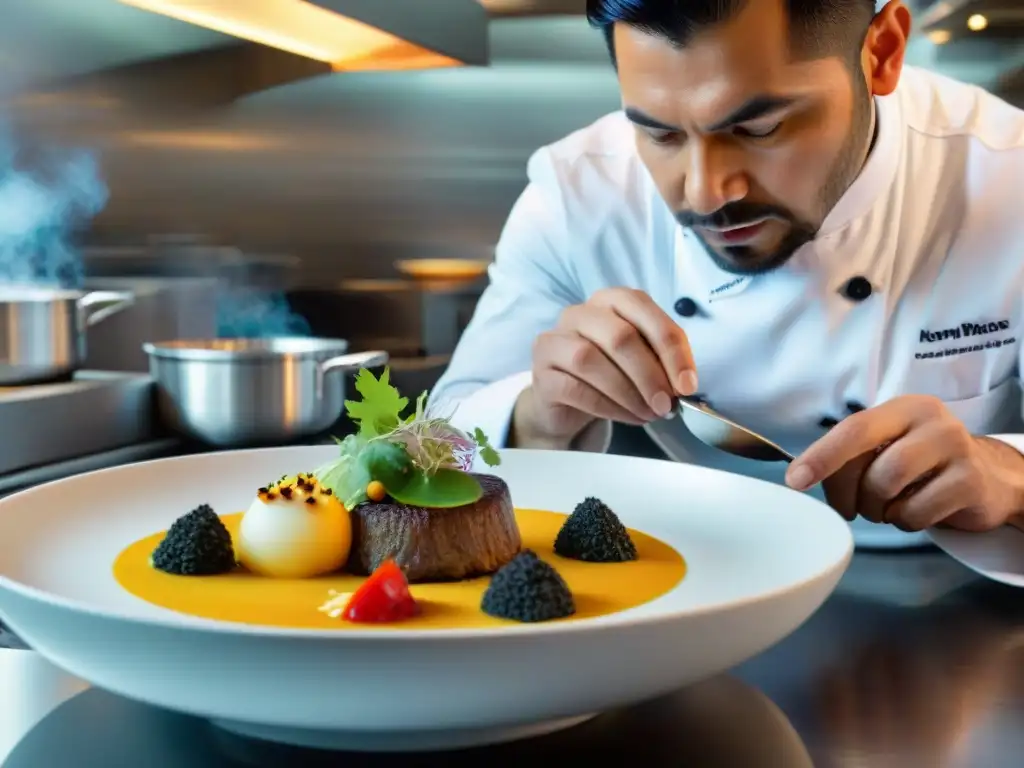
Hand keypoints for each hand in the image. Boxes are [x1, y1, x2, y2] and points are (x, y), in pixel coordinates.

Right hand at [512, 288, 697, 448]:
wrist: (566, 404)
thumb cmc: (610, 374)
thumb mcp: (641, 361)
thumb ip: (661, 361)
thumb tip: (683, 383)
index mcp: (609, 300)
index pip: (642, 310)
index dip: (670, 348)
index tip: (687, 384)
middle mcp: (578, 314)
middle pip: (619, 336)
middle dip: (650, 374)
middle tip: (666, 404)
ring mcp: (554, 341)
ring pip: (591, 360)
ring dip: (628, 392)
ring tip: (648, 413)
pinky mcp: (542, 374)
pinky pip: (575, 388)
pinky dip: (608, 406)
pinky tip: (627, 417)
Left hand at [785, 395, 1023, 531]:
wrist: (987, 479)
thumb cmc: (922, 463)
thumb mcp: (888, 446)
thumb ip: (850, 454)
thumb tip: (802, 475)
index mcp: (903, 408)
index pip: (854, 428)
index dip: (822, 456)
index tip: (795, 480)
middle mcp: (932, 422)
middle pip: (871, 465)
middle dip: (849, 493)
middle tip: (850, 506)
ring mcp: (957, 450)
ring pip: (890, 489)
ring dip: (877, 508)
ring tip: (885, 506)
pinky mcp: (971, 483)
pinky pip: (915, 513)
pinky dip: (903, 520)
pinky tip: (913, 511)